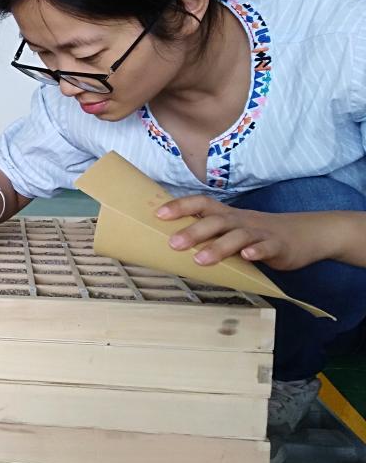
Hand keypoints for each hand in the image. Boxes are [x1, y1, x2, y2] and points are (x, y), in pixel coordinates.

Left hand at [156, 195, 326, 270]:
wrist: (304, 234)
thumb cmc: (257, 234)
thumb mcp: (232, 231)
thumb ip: (209, 236)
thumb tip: (171, 244)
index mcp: (227, 215)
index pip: (201, 203)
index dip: (181, 206)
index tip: (158, 214)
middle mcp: (240, 221)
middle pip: (216, 221)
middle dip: (194, 231)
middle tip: (173, 244)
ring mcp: (260, 233)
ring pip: (238, 236)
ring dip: (219, 246)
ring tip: (201, 259)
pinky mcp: (278, 247)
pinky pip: (267, 247)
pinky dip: (257, 252)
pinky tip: (248, 257)